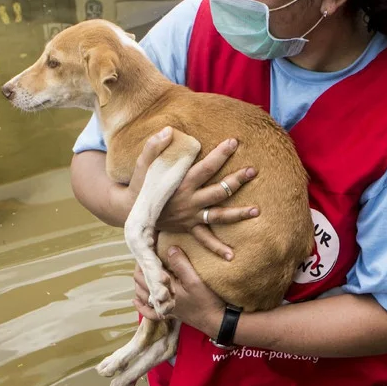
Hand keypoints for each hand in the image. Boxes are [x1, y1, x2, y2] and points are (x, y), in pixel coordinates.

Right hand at [121, 127, 258, 260]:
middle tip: (253, 171)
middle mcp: (189, 201)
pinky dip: (216, 248)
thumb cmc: (139, 184)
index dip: (220, 154)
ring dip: (238, 214)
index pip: (206, 167)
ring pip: (218, 215)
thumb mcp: (142, 164)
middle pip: (218, 191)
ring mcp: (190, 216)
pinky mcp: (188, 227)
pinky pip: (204, 239)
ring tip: (257, 210)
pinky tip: (231, 255)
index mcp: (181, 184)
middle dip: (236, 181)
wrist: (130, 212)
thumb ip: (154, 146)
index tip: (234, 142)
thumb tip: (168, 130)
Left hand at [133, 249, 226, 336]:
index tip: (146, 247)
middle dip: (141, 269)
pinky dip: (142, 305)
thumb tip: (169, 249)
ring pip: (141, 294)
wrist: (214, 321)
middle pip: (140, 282)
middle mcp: (159, 298)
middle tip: (147, 256)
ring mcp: (162, 307)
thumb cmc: (206, 300)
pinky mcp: (168, 313)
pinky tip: (138, 301)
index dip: (143, 259)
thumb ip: (181, 264)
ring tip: (144, 271)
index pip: (144, 272)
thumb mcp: (195, 280)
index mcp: (163, 288)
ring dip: (139, 283)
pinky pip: (149, 312)